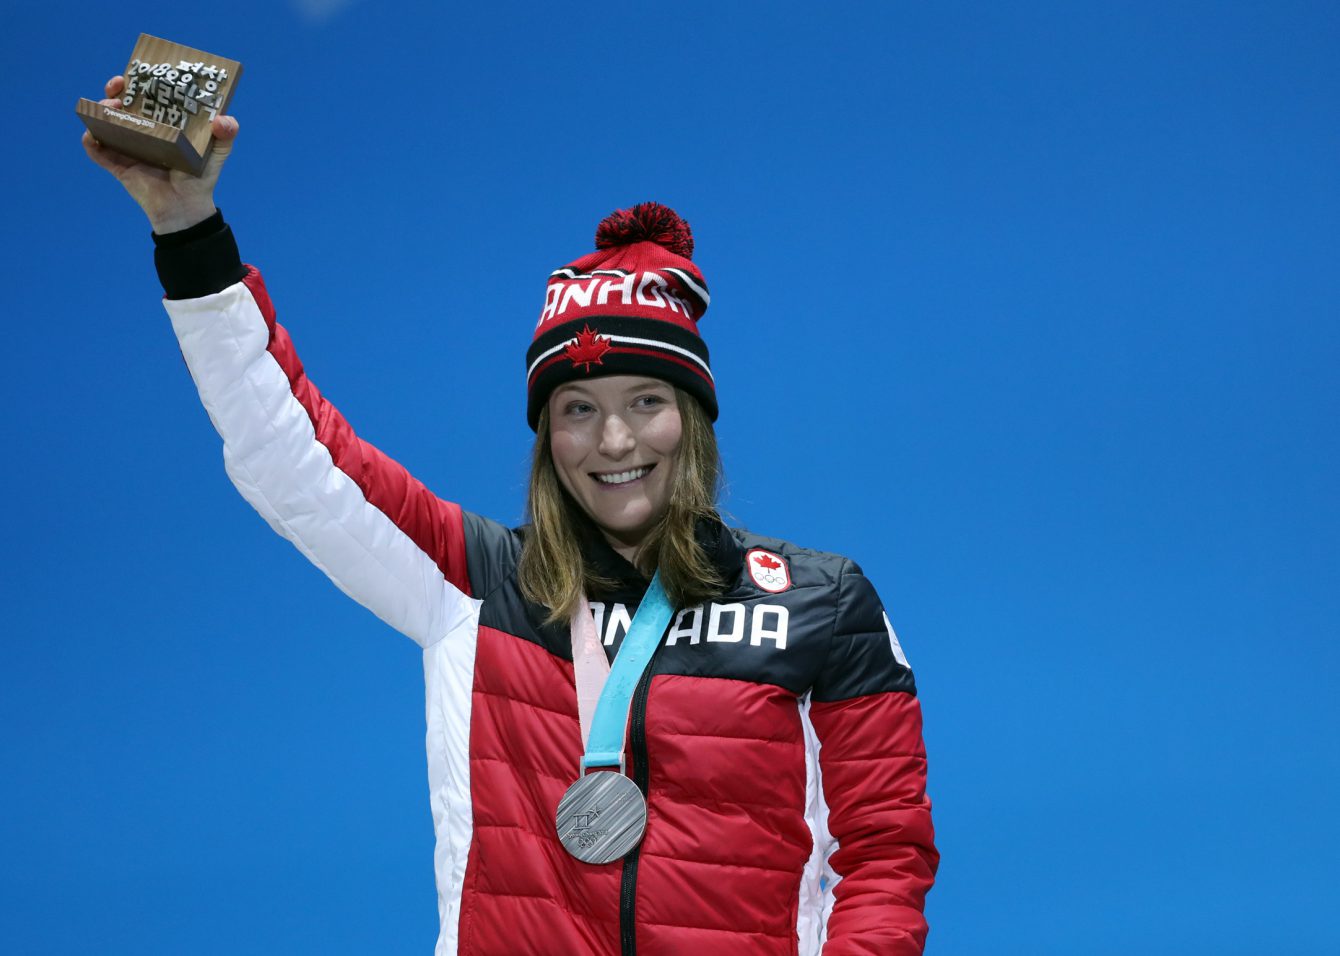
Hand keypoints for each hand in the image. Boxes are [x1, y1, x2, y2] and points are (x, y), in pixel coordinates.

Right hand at [82, 74, 239, 233]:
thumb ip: (226, 135)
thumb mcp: (217, 153)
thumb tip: (222, 120)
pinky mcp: (118, 166)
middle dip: (114, 91)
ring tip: (110, 109)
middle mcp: (140, 132)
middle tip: (118, 87)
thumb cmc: (201, 177)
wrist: (187, 208)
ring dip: (99, 112)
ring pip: (103, 123)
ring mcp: (126, 148)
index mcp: (160, 123)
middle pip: (119, 105)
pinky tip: (92, 135)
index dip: (136, 82)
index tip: (134, 76)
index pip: (144, 96)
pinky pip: (97, 152)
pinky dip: (90, 142)